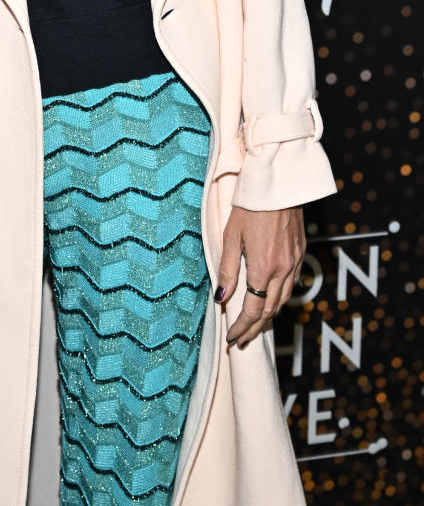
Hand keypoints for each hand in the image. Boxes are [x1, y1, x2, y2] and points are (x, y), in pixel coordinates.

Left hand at [217, 204, 304, 347]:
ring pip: (283, 300)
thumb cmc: (249, 206)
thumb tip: (221, 298)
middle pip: (269, 311)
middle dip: (254, 328)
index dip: (241, 328)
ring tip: (253, 325)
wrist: (278, 184)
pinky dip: (279, 298)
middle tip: (240, 339)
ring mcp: (295, 262)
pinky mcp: (300, 253)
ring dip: (268, 316)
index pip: (253, 311)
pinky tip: (270, 299)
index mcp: (263, 268)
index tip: (231, 338)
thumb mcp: (231, 236)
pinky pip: (291, 285)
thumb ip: (227, 269)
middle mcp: (283, 270)